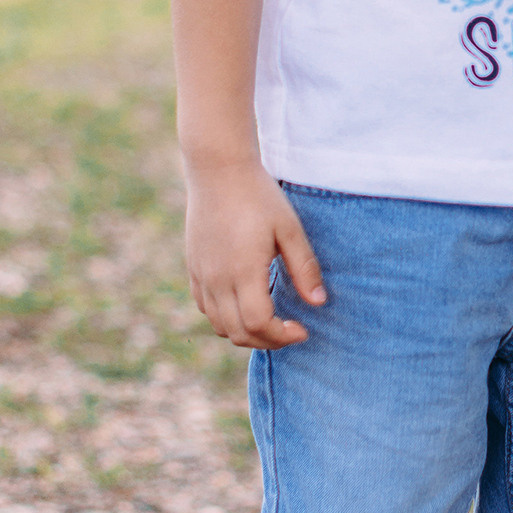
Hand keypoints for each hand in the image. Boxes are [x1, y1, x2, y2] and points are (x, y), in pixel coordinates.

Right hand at [183, 159, 325, 348]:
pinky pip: (206, 308)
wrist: (218, 171)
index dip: (281, 336)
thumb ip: (304, 267)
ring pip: (219, 326)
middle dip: (267, 341)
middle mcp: (217, 279)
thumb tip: (318, 302)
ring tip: (271, 322)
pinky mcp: (194, 268)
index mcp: (243, 271)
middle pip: (238, 333)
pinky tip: (246, 305)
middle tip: (290, 331)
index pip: (258, 324)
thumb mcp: (289, 229)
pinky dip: (225, 319)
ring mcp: (202, 275)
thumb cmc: (259, 196)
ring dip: (246, 333)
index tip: (302, 330)